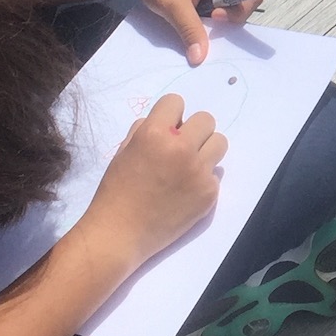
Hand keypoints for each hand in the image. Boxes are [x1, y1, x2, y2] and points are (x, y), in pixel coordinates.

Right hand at [79, 94, 226, 267]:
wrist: (120, 234)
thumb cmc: (116, 191)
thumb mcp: (124, 151)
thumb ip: (146, 130)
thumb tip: (169, 122)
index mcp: (155, 133)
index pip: (176, 102)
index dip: (170, 115)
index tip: (165, 130)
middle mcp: (181, 148)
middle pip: (206, 119)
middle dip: (192, 130)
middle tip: (180, 148)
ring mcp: (199, 172)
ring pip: (219, 143)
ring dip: (205, 150)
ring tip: (188, 166)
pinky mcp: (209, 193)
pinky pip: (215, 174)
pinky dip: (203, 179)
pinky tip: (185, 192)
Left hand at [125, 0, 253, 66]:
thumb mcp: (172, 3)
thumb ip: (189, 29)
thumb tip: (200, 58)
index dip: (238, 13)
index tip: (214, 17)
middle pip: (242, 7)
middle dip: (226, 22)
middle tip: (202, 23)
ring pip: (228, 13)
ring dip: (213, 23)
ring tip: (192, 21)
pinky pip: (215, 13)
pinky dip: (205, 22)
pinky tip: (189, 20)